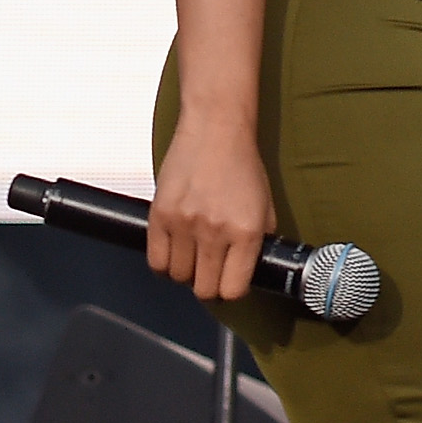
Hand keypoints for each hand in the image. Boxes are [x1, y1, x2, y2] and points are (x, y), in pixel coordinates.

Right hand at [147, 123, 274, 303]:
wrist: (216, 131)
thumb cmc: (242, 166)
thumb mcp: (265, 206)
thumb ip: (259, 241)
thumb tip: (250, 271)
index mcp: (246, 232)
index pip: (232, 289)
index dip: (231, 291)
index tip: (230, 284)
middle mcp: (215, 232)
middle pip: (203, 289)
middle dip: (209, 285)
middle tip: (211, 271)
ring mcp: (184, 225)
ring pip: (178, 277)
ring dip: (186, 272)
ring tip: (194, 255)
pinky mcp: (160, 216)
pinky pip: (156, 261)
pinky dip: (165, 264)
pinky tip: (175, 251)